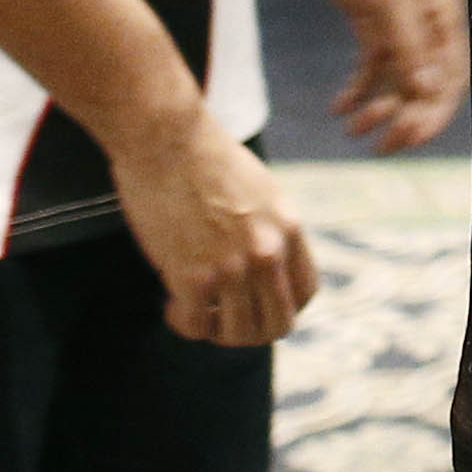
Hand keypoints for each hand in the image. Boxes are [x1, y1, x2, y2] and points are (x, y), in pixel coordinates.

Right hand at [106, 96, 321, 346]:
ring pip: (238, 334)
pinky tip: (172, 304)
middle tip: (222, 318)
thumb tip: (264, 266)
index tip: (256, 305)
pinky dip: (183, 322)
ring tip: (195, 309)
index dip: (280, 308)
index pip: (305, 293)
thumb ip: (268, 229)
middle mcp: (269, 252)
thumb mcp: (260, 191)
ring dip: (215, 330)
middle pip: (277, 324)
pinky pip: (195, 325)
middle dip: (250, 331)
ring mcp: (232, 267)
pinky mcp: (192, 276)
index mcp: (289, 228)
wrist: (166, 137)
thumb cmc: (204, 158)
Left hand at [313, 0, 467, 151]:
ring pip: (398, 82)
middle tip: (381, 147)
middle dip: (406, 118)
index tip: (409, 139)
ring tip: (352, 128)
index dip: (434, 112)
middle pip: (426, 86)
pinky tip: (339, 108)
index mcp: (445, 19)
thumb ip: (410, 45)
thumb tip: (427, 90)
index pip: (451, 77)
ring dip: (378, 109)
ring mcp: (402, 28)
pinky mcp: (375, 27)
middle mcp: (429, 27)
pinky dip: (357, 90)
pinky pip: (372, 69)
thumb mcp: (386, 3)